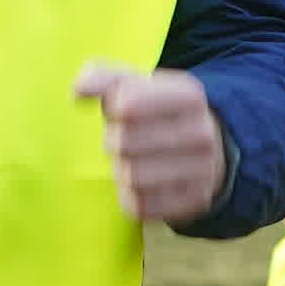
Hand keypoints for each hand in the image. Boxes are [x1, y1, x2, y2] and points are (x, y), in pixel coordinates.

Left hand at [76, 62, 227, 225]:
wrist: (206, 151)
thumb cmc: (156, 114)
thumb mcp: (137, 87)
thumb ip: (104, 79)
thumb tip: (78, 91)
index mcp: (189, 95)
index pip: (127, 104)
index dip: (114, 110)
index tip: (123, 110)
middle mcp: (202, 132)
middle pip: (124, 143)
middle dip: (114, 142)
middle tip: (125, 140)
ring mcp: (202, 171)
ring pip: (132, 177)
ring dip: (121, 171)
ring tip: (134, 161)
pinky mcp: (193, 203)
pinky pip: (140, 205)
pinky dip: (130, 196)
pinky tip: (142, 184)